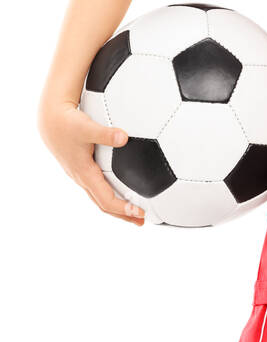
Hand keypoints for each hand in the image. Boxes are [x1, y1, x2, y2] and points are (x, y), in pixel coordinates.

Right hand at [37, 99, 145, 223]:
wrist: (50, 120)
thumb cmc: (67, 124)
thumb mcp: (87, 127)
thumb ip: (106, 134)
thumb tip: (124, 138)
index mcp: (84, 173)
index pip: (105, 200)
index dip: (123, 209)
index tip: (140, 212)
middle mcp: (82, 178)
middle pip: (103, 204)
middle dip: (122, 215)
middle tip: (141, 221)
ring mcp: (80, 175)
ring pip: (99, 197)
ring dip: (116, 206)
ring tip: (133, 212)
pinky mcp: (81, 168)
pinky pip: (96, 188)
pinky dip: (109, 194)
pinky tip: (118, 190)